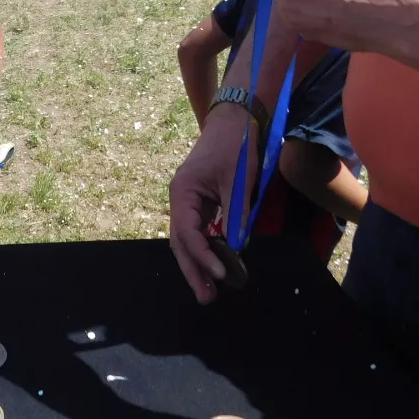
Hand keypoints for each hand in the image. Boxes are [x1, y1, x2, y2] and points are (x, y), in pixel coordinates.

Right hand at [168, 104, 250, 303]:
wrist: (234, 120)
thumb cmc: (234, 145)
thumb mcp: (237, 179)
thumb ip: (235, 213)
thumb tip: (237, 247)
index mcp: (183, 191)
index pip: (187, 231)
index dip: (203, 255)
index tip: (222, 273)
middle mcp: (180, 199)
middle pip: (181, 242)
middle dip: (193, 270)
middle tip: (206, 298)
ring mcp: (189, 202)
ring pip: (188, 240)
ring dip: (197, 265)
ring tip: (209, 292)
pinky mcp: (201, 203)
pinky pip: (198, 232)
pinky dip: (205, 251)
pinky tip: (215, 268)